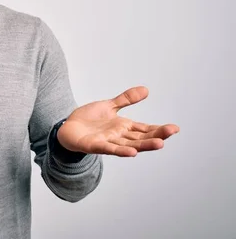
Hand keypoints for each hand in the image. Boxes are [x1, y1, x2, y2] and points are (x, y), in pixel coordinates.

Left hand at [57, 86, 179, 156]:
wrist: (67, 128)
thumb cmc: (88, 120)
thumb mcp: (109, 106)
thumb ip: (126, 99)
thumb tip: (146, 90)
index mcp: (124, 127)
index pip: (145, 129)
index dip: (159, 129)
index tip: (175, 128)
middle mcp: (119, 136)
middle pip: (141, 138)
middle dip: (157, 136)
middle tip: (172, 132)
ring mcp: (108, 142)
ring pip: (129, 145)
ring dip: (144, 146)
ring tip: (160, 144)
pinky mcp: (95, 145)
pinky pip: (109, 149)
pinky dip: (121, 151)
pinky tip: (132, 153)